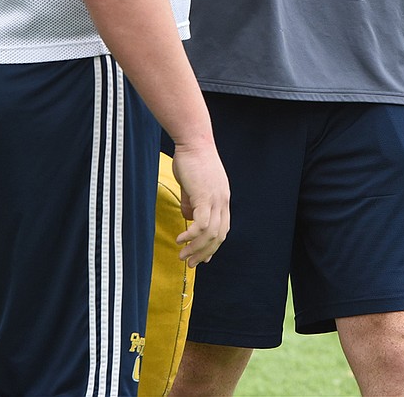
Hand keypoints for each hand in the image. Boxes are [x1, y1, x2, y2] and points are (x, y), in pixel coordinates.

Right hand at [171, 141, 230, 266]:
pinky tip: (181, 240)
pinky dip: (191, 236)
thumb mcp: (193, 185)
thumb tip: (188, 218)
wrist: (193, 140)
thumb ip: (192, 202)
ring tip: (182, 256)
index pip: (223, 229)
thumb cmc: (191, 159)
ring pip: (210, 234)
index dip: (214, 245)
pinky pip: (201, 224)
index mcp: (223, 198)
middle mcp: (223, 201)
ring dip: (196, 248)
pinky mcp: (205, 197)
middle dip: (205, 253)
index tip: (203, 257)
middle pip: (219, 236)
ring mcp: (216, 199)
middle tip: (190, 263)